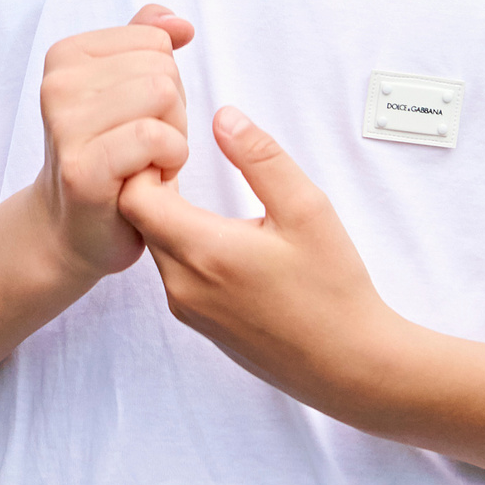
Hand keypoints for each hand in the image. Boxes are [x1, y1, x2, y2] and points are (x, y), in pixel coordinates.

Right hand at [36, 5, 194, 282]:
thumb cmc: (112, 156)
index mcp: (67, 55)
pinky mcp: (81, 168)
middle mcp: (57, 84)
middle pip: (163, 69)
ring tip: (146, 162)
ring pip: (162, 96)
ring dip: (173, 137)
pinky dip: (169, 160)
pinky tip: (149, 179)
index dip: (165, 82)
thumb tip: (179, 23)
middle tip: (144, 148)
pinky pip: (153, 137)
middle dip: (173, 111)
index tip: (139, 117)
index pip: (156, 40)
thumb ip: (148, 42)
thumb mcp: (127, 91)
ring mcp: (64, 126)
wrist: (72, 229)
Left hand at [118, 106, 388, 402]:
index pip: (133, 196)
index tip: (180, 151)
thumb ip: (260, 157)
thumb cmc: (334, 291)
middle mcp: (183, 285)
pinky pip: (172, 274)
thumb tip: (223, 117)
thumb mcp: (307, 209)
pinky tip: (220, 237)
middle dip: (153, 186)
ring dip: (168, 218)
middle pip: (138, 221)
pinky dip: (182, 247)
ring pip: (154, 247)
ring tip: (203, 196)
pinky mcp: (200, 325)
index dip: (148, 165)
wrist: (351, 367)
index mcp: (203, 252)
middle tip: (185, 162)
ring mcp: (188, 310)